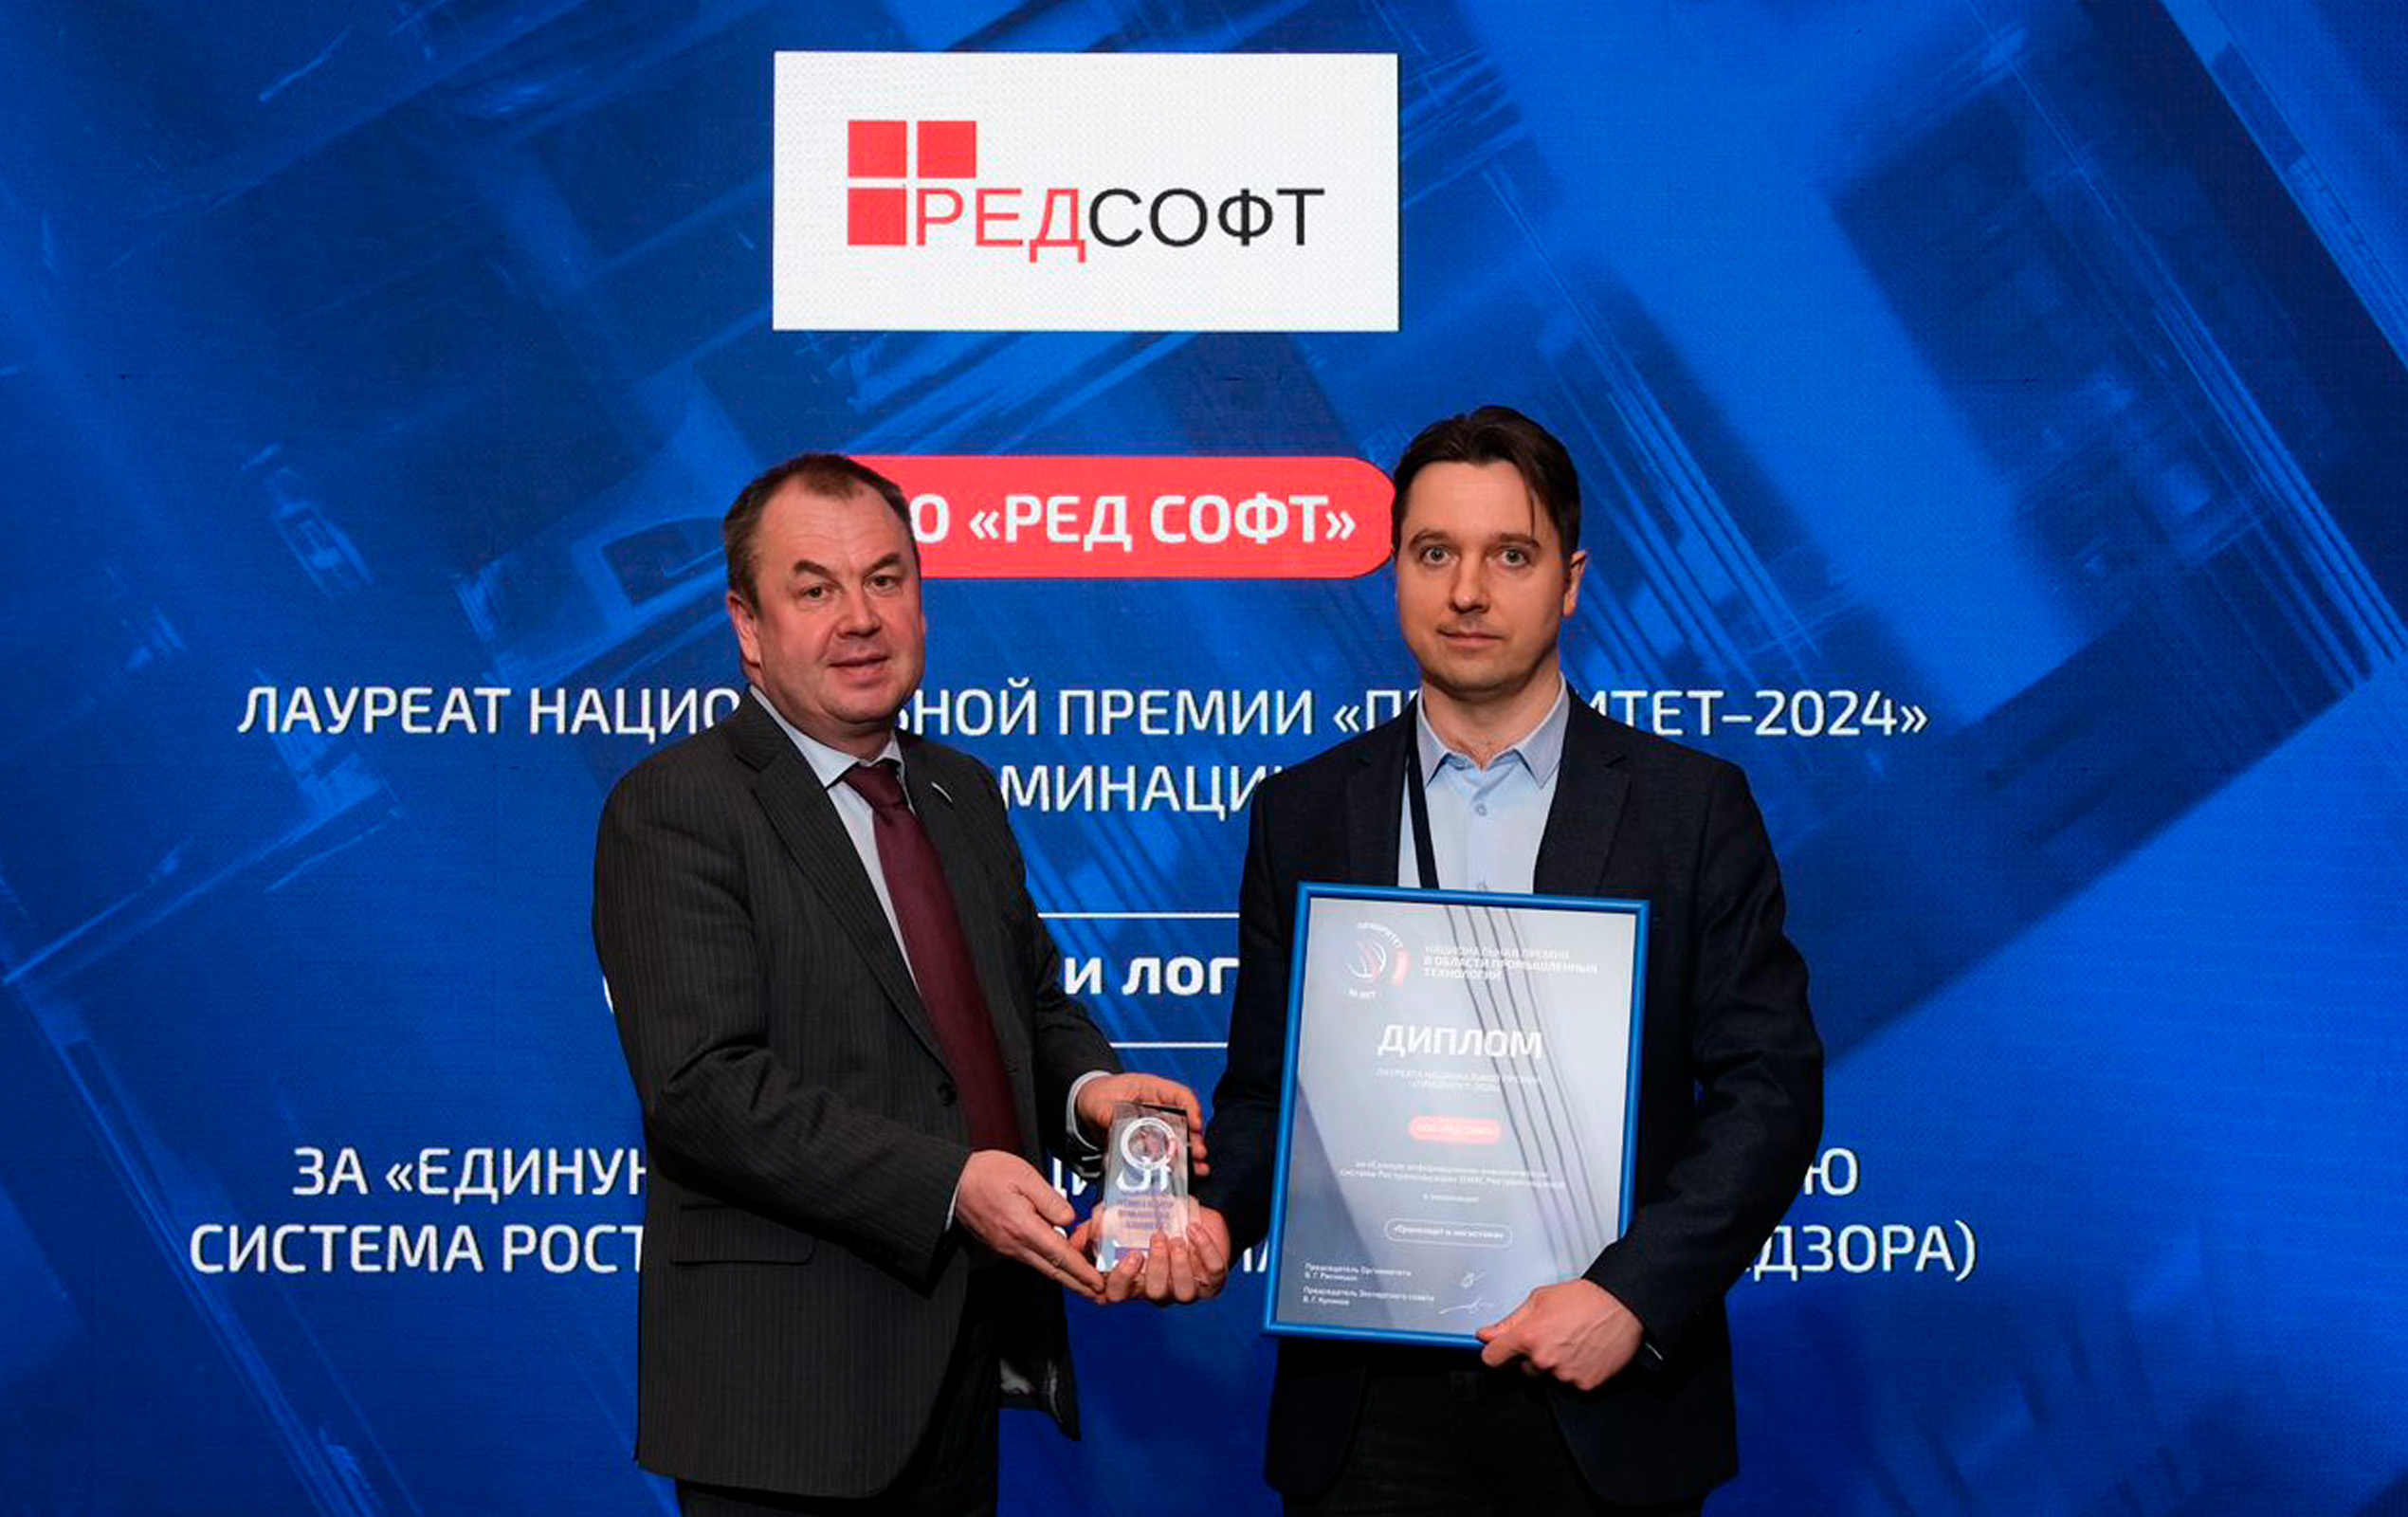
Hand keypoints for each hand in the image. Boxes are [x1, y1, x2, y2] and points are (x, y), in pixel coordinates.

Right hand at [954, 1150, 1104, 1300]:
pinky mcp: (1002, 1243)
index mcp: (1023, 1227)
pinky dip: (1049, 1265)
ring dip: (1065, 1276)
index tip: (1096, 1281)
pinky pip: (1031, 1258)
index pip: (1060, 1254)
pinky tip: (1059, 1264)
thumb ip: (1051, 1199)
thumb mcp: (1024, 1176)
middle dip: (1077, 1284)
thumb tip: (1069, 1218)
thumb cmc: (985, 1174)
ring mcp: (1007, 1246)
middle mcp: (1015, 1243)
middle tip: (1098, 1293)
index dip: (1081, 1270)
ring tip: (1084, 1283)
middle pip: (1052, 1269)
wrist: (954, 1181)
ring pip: (1042, 1266)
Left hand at [1074, 1072, 1210, 1175]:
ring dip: (1187, 1154)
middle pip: (1184, 1120)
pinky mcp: (1149, 1142)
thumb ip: (1111, 1117)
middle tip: (1197, 1153)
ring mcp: (1155, 1125)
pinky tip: (1182, 1174)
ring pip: (1178, 1139)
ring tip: (1197, 1168)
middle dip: (1192, 1138)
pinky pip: (1163, 1152)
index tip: (1195, 1125)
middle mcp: (1158, 1107)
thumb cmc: (1097, 1097)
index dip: (1191, 1109)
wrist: (1085, 1106)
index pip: (1179, 1094)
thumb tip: (1123, 1131)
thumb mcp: (1100, 1104)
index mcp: (1150, 1089)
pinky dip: (1173, 1164)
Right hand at [1075, 1201, 1230, 1305]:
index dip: (1121, 1280)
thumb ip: (1099, 1227)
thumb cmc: (1159, 1222)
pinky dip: (1205, 1250)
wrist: (1196, 1217)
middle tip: (1158, 1238)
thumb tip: (1077, 1237)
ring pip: (1183, 1292)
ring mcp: (1187, 1287)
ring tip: (1177, 1237)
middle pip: (1153, 1294)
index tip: (1129, 1256)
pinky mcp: (1213, 1280)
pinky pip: (1213, 1273)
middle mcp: (1160, 1288)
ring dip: (1180, 1263)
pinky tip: (1196, 1232)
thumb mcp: (1124, 1220)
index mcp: (1135, 1278)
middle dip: (1157, 1266)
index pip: (1119, 1294)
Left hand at [1475, 1280, 1643, 1390]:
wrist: (1622, 1306)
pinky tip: (1583, 1353)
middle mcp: (1544, 1359)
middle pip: (1523, 1370)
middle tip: (1551, 1337)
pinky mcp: (1585, 1385)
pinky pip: (1571, 1385)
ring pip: (1548, 1378)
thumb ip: (1509, 1321)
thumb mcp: (1539, 1299)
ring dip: (1554, 1366)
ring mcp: (1565, 1375)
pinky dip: (1575, 1373)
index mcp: (1528, 1337)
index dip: (1495, 1353)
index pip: (1492, 1359)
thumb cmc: (1585, 1299)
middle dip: (1531, 1357)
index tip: (1499, 1351)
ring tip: (1571, 1342)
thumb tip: (1486, 1334)